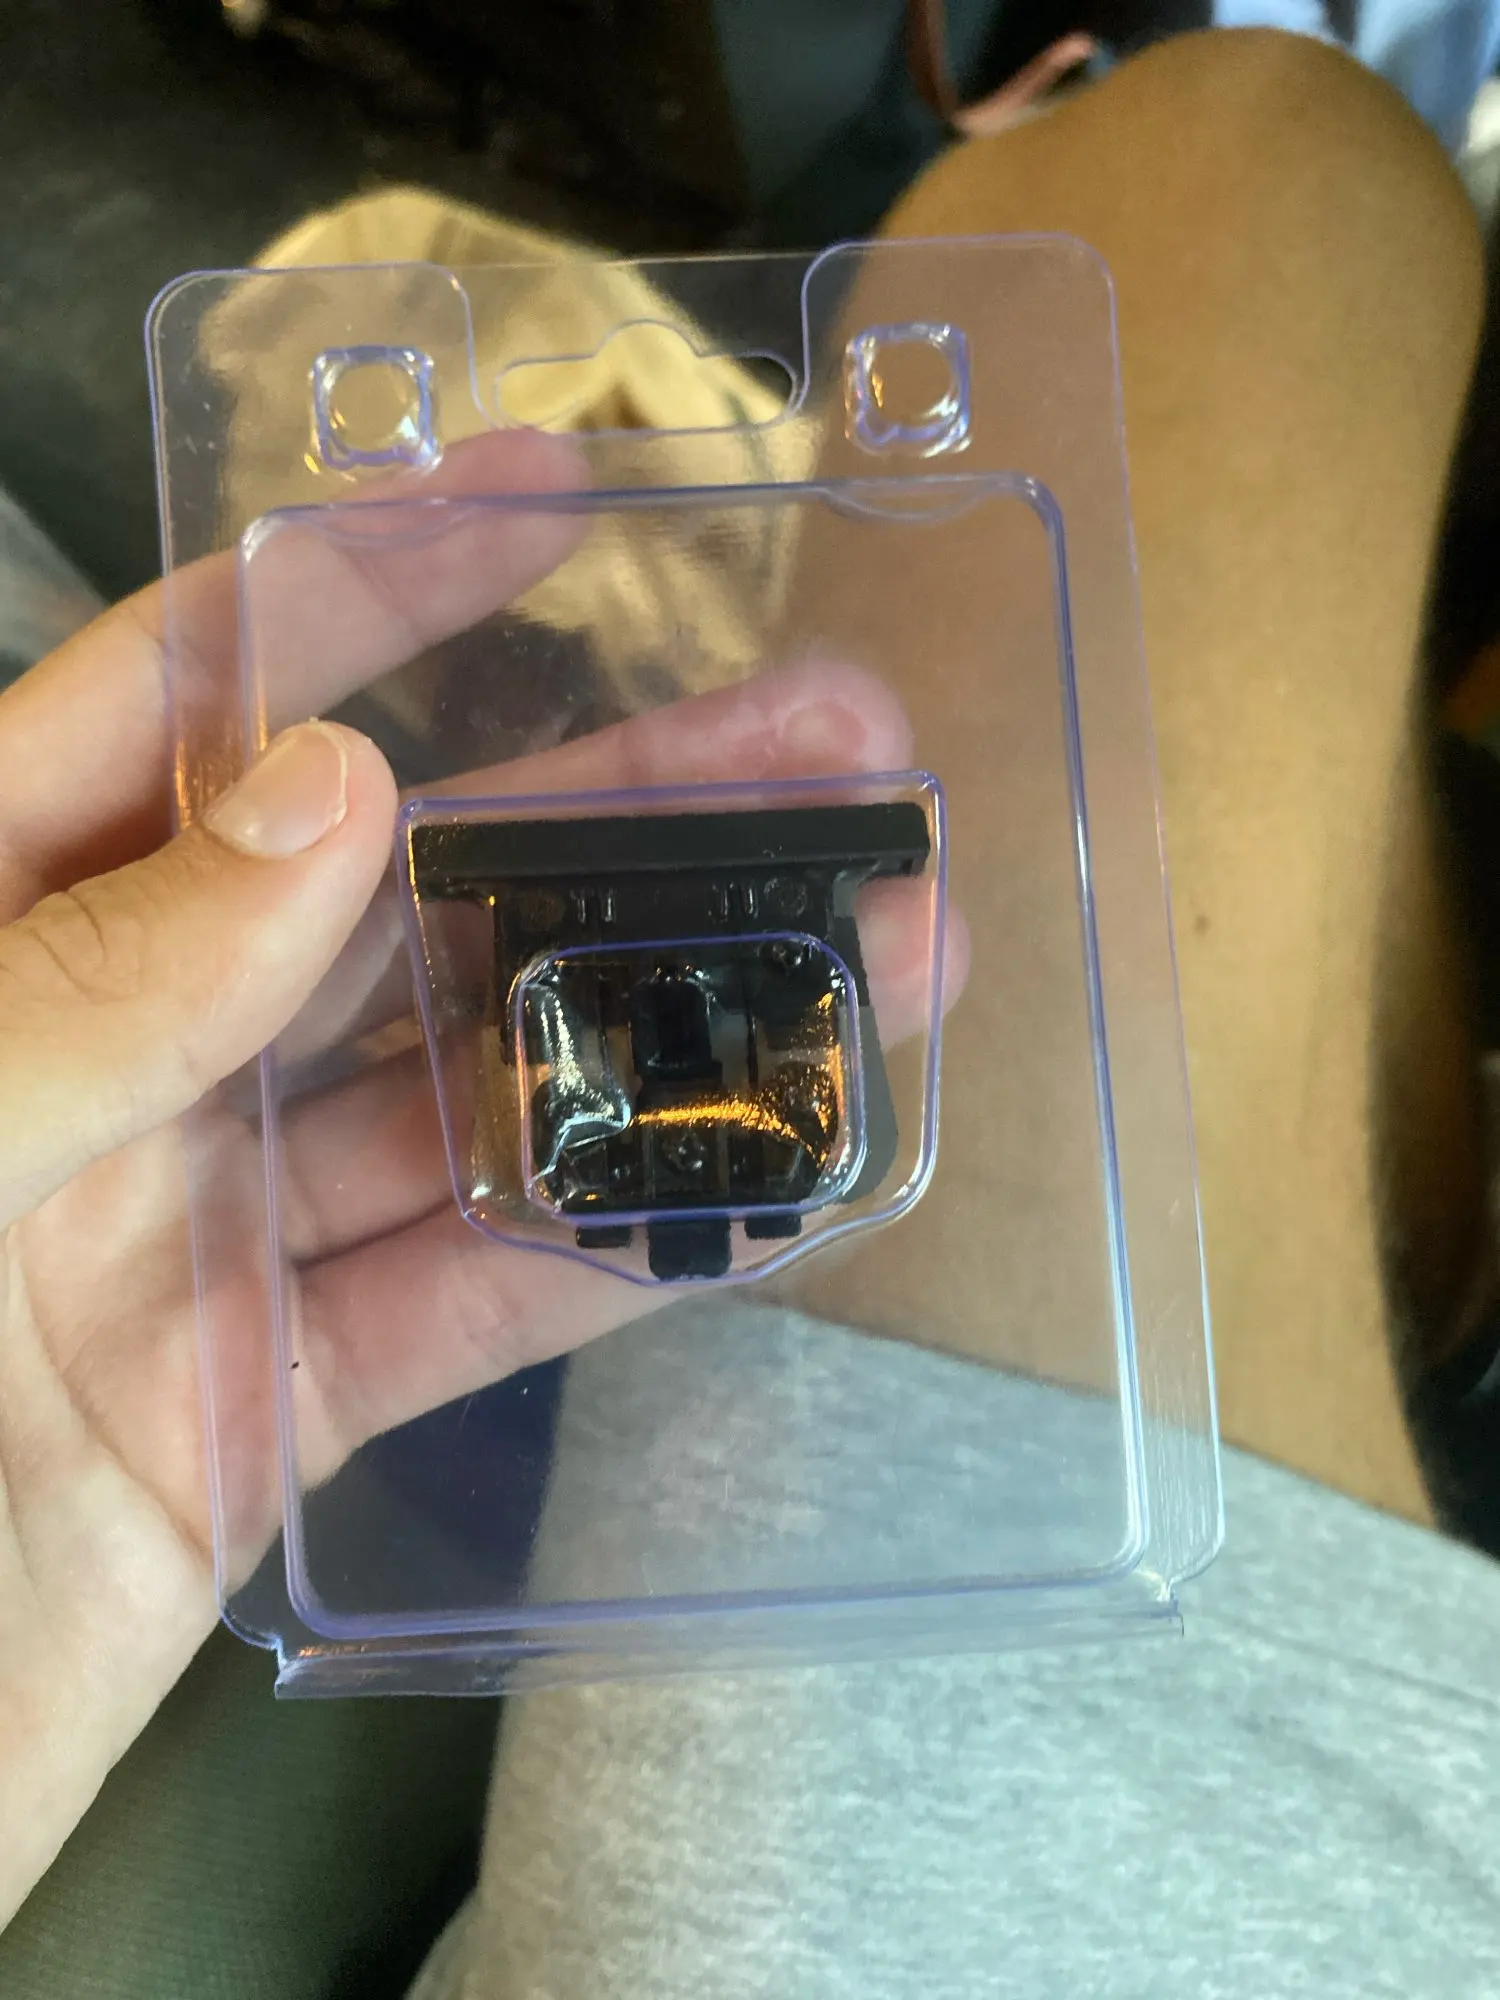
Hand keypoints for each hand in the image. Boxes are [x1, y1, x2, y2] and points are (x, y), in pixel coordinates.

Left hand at [0, 432, 962, 1916]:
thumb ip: (100, 976)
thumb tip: (337, 784)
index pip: (193, 698)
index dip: (376, 580)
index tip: (559, 494)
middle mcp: (107, 1058)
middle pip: (398, 892)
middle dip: (621, 805)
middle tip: (831, 740)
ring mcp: (195, 1234)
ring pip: (471, 1092)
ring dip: (674, 1018)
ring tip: (880, 940)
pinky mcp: (270, 1404)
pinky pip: (472, 1300)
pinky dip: (624, 1241)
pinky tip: (782, 1172)